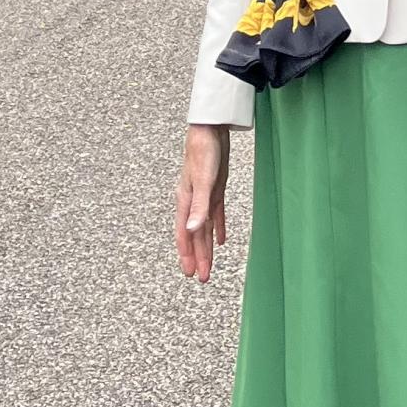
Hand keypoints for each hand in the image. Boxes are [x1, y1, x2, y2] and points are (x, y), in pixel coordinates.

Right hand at [175, 124, 230, 281]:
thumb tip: (193, 230)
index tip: (190, 273)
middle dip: (198, 257)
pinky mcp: (215, 189)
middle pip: (195, 235)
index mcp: (186, 201)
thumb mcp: (204, 181)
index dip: (187, 254)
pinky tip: (220, 240)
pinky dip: (217, 228)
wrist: (210, 128)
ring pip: (204, 227)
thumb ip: (199, 207)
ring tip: (208, 265)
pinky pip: (215, 214)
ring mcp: (204, 195)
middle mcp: (193, 201)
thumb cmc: (203, 151)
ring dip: (206, 246)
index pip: (186, 234)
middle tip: (201, 278)